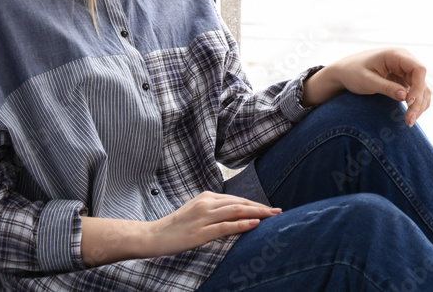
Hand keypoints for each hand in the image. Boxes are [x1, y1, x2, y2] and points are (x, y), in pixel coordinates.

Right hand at [80, 191, 279, 265]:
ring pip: (236, 211)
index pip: (236, 199)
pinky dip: (242, 224)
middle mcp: (206, 203)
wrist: (153, 236)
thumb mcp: (195, 212)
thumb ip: (213, 210)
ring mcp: (203, 217)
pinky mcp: (200, 232)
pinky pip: (225, 227)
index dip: (254, 203)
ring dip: (257, 212)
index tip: (269, 208)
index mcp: (206, 197)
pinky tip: (255, 224)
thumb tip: (234, 212)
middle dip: (260, 206)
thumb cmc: (176, 226)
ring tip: (272, 215)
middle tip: (278, 211)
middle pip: (239, 203)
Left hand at [302, 47, 431, 126]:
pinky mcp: (403, 81)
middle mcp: (404, 61)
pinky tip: (410, 116)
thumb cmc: (352, 72)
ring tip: (409, 122)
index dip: (418, 87)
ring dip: (418, 106)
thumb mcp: (366, 81)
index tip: (408, 103)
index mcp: (396, 55)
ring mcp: (405, 71)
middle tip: (409, 120)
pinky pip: (416, 93)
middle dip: (418, 101)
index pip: (418, 69)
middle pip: (421, 81)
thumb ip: (386, 87)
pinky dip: (416, 104)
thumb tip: (406, 97)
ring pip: (421, 89)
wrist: (344, 72)